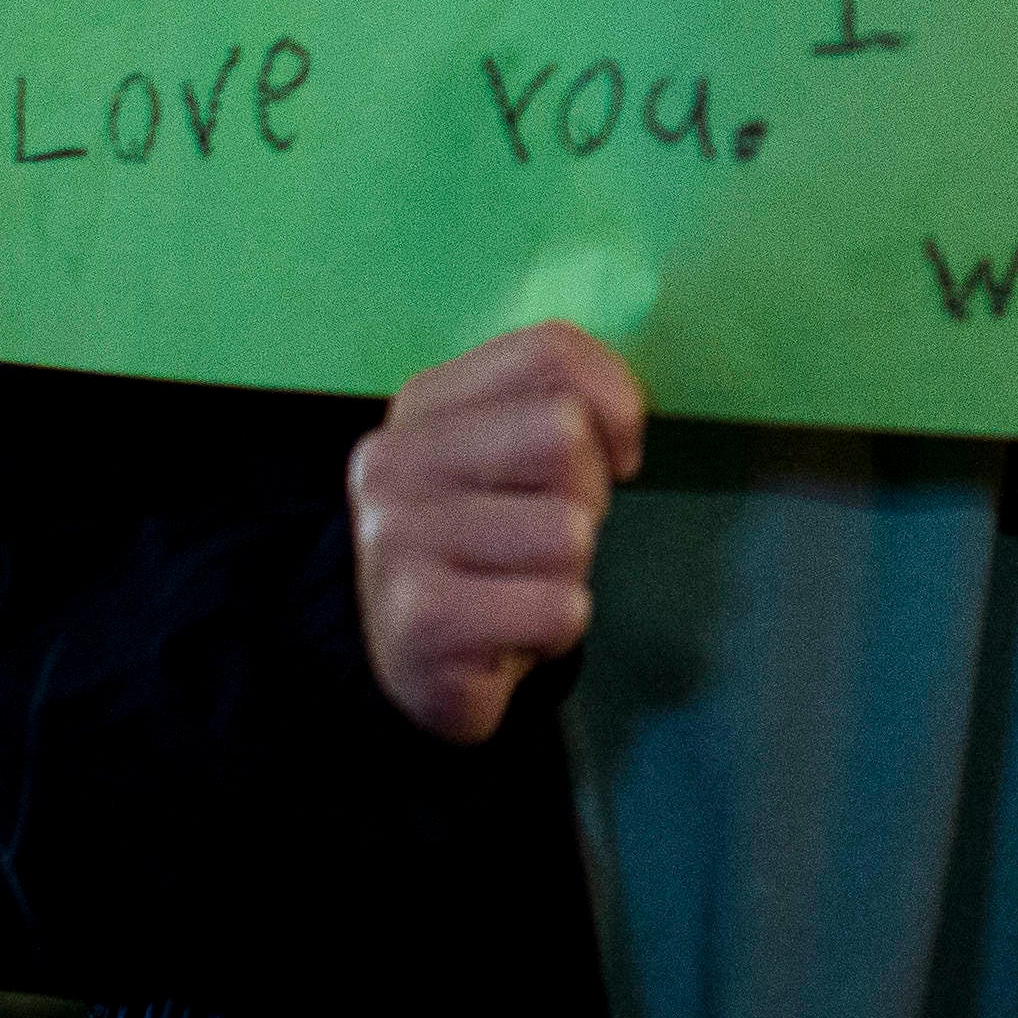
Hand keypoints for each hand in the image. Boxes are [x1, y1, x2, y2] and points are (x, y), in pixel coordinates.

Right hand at [347, 321, 643, 744]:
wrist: (416, 665)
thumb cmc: (488, 547)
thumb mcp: (512, 455)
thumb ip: (561, 402)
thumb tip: (622, 424)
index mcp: (422, 405)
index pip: (549, 351)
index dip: (615, 402)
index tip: (614, 455)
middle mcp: (395, 462)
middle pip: (564, 435)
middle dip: (587, 496)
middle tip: (545, 538)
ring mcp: (398, 539)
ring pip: (569, 531)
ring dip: (570, 572)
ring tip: (518, 587)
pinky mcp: (422, 620)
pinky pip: (560, 609)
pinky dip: (557, 630)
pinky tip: (510, 634)